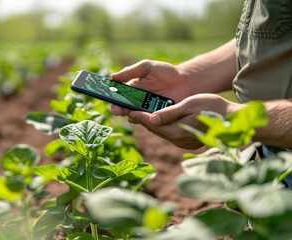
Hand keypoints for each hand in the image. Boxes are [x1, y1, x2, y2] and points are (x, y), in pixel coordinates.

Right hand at [111, 59, 190, 115]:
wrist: (186, 82)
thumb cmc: (166, 72)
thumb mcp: (147, 67)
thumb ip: (131, 71)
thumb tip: (113, 77)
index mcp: (131, 90)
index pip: (117, 96)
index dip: (111, 97)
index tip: (107, 96)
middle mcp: (136, 103)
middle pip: (123, 109)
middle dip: (118, 109)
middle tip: (118, 109)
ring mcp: (146, 112)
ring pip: (134, 117)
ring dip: (132, 115)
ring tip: (132, 112)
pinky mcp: (157, 120)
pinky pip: (149, 123)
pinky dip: (147, 121)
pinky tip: (148, 116)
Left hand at [126, 94, 240, 149]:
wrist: (233, 120)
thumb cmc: (214, 108)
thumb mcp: (190, 105)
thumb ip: (170, 113)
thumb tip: (151, 119)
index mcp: (176, 131)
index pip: (152, 123)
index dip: (139, 116)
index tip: (128, 110)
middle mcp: (178, 140)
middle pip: (154, 129)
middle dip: (142, 120)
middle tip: (129, 112)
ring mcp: (183, 143)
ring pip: (161, 132)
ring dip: (151, 124)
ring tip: (139, 115)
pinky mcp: (188, 142)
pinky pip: (169, 134)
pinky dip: (162, 127)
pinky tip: (157, 120)